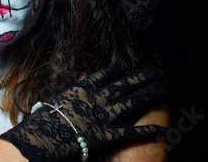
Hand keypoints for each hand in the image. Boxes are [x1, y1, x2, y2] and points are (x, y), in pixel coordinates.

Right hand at [0, 67, 168, 160]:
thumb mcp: (55, 100)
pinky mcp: (109, 134)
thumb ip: (70, 94)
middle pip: (125, 84)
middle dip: (143, 77)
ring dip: (151, 95)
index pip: (106, 75)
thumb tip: (75, 89)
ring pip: (134, 101)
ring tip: (164, 89)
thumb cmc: (44, 121)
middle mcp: (98, 98)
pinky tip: (165, 130)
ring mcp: (105, 115)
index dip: (119, 72)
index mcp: (84, 88)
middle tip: (157, 72)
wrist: (43, 137)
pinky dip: (151, 131)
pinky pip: (134, 131)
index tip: (126, 71)